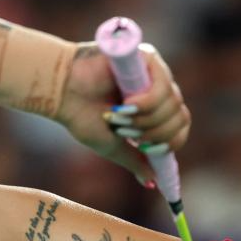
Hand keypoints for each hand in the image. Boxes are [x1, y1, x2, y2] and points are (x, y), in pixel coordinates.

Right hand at [54, 43, 190, 185]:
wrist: (59, 91)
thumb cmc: (81, 115)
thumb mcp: (113, 145)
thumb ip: (134, 161)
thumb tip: (152, 183)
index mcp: (154, 108)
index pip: (180, 127)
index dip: (170, 142)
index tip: (149, 150)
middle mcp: (158, 88)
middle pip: (181, 117)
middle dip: (156, 133)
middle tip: (129, 134)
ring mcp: (154, 72)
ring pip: (173, 104)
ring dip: (146, 120)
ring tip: (119, 118)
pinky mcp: (146, 57)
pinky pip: (163, 87)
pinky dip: (147, 104)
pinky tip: (127, 105)